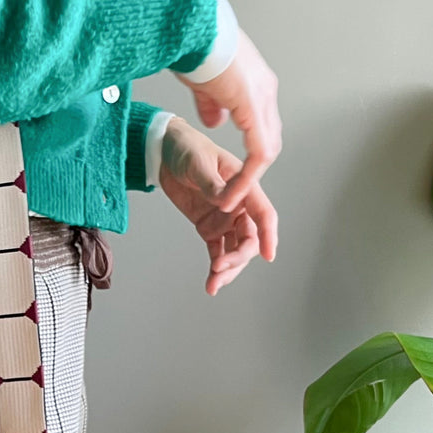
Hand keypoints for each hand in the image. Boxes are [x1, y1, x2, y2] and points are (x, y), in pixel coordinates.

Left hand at [158, 116, 277, 295]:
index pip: (263, 213)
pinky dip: (215, 266)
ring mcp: (224, 218)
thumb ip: (212, 184)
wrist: (164, 151)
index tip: (268, 255)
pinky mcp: (208, 227)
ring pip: (234, 249)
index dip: (268, 235)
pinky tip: (211, 282)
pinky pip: (216, 250)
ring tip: (214, 284)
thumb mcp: (198, 162)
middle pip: (249, 238)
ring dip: (228, 268)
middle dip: (238, 257)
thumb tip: (223, 201)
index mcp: (243, 187)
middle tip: (219, 268)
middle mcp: (238, 205)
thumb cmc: (187, 148)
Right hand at [174, 29, 281, 213]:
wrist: (194, 28)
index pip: (261, 125)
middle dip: (254, 167)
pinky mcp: (253, 106)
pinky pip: (258, 151)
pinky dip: (248, 173)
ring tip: (232, 194)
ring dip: (251, 175)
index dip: (250, 151)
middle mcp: (265, 91)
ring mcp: (262, 98)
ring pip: (268, 148)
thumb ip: (212, 105)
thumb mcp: (203, 83)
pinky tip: (234, 186)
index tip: (235, 170)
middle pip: (270, 139)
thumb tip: (215, 121)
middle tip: (236, 187)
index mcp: (254, 85)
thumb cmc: (194, 46)